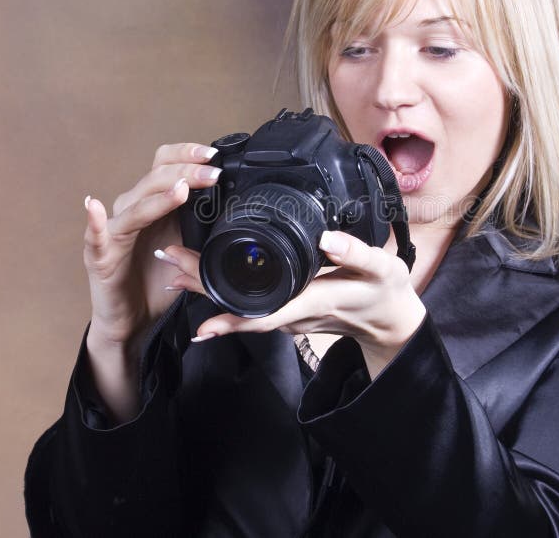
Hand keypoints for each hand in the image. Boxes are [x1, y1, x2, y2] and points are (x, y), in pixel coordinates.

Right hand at [82, 142, 221, 354]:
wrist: (134, 319)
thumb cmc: (159, 280)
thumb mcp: (192, 248)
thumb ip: (204, 225)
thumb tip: (235, 204)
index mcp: (154, 204)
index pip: (165, 165)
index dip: (186, 155)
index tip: (214, 156)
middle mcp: (132, 210)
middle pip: (155, 178)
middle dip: (186, 172)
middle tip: (213, 173)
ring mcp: (115, 231)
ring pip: (135, 204)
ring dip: (159, 195)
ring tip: (182, 189)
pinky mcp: (101, 256)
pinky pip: (96, 236)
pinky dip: (95, 222)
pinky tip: (95, 207)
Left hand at [157, 230, 426, 378]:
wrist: (390, 320)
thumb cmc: (385, 293)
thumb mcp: (381, 270)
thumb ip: (357, 253)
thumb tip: (327, 239)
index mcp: (312, 302)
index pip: (262, 313)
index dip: (228, 315)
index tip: (197, 308)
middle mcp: (294, 315)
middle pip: (240, 307)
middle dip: (202, 287)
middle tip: (168, 261)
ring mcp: (290, 315)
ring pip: (242, 305)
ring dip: (209, 288)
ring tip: (176, 266)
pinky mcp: (290, 310)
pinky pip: (252, 303)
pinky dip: (227, 290)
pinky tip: (209, 276)